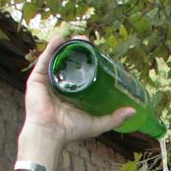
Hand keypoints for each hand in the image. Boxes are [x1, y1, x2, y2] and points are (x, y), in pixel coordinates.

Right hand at [19, 37, 135, 156]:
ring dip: (67, 46)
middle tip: (89, 43)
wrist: (50, 133)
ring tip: (78, 38)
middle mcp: (60, 86)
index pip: (82, 73)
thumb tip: (134, 111)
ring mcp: (48, 81)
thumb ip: (114, 118)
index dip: (90, 62)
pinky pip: (44, 60)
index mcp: (72, 94)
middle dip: (79, 50)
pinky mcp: (37, 79)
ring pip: (58, 59)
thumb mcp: (97, 123)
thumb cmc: (71, 130)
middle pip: (70, 63)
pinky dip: (51, 48)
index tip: (99, 53)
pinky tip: (60, 39)